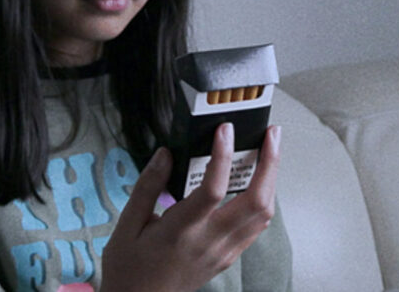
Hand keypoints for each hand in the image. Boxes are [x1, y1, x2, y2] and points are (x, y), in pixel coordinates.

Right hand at [99, 123, 281, 291]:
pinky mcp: (227, 258)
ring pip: (263, 215)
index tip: (225, 130)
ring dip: (271, 180)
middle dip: (270, 163)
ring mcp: (223, 252)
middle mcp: (209, 242)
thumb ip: (147, 186)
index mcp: (180, 231)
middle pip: (256, 201)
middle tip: (272, 134)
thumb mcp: (126, 226)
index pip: (212, 189)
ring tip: (270, 152)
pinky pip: (256, 228)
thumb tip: (166, 153)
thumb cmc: (128, 269)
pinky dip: (263, 201)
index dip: (223, 156)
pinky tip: (259, 184)